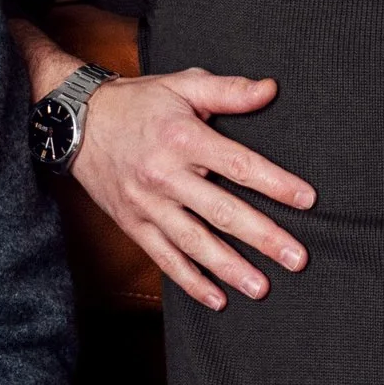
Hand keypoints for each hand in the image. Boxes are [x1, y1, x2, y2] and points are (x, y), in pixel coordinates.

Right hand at [73, 70, 316, 309]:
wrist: (77, 124)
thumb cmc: (137, 103)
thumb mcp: (182, 85)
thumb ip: (228, 91)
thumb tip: (271, 89)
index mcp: (183, 139)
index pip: (239, 165)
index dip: (275, 183)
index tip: (307, 200)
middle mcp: (166, 176)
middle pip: (221, 211)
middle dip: (262, 237)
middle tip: (296, 258)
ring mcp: (148, 205)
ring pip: (194, 242)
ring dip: (229, 267)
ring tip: (261, 288)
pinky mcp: (133, 225)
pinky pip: (164, 258)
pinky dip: (190, 281)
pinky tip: (217, 299)